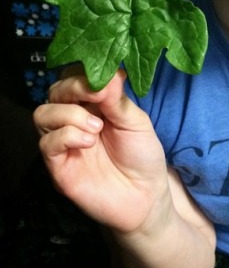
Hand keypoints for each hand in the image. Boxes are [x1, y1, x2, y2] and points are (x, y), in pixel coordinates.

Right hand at [33, 70, 170, 233]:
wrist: (145, 196)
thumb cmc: (142, 155)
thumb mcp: (136, 121)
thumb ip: (117, 99)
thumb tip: (111, 71)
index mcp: (93, 104)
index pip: (73, 77)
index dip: (83, 74)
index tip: (103, 81)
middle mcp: (74, 119)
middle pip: (54, 92)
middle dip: (73, 89)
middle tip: (97, 99)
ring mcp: (64, 143)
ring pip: (43, 114)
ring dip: (69, 114)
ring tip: (96, 127)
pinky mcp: (58, 166)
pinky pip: (46, 143)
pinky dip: (66, 136)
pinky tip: (89, 142)